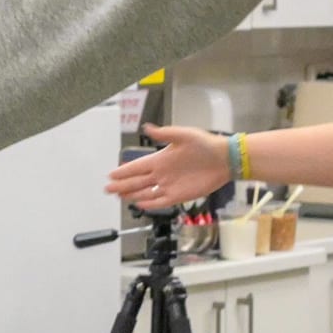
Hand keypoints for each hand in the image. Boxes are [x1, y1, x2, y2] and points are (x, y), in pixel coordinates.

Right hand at [103, 126, 232, 209]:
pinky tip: (139, 204)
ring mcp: (170, 185)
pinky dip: (150, 203)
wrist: (224, 159)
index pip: (137, 166)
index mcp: (161, 158)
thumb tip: (147, 128)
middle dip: (122, 185)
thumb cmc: (206, 144)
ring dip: (132, 195)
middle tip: (108, 189)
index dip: (124, 170)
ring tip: (120, 197)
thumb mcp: (184, 135)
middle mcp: (162, 173)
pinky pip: (161, 201)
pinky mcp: (179, 196)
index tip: (111, 174)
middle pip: (137, 182)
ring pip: (146, 192)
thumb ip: (165, 134)